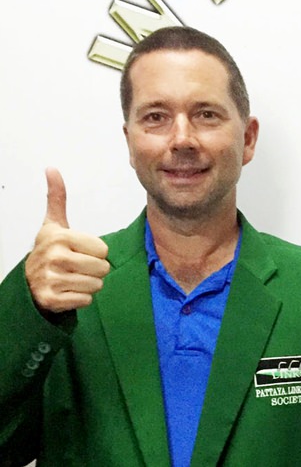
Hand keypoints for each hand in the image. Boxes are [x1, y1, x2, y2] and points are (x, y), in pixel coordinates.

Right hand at [25, 168, 109, 311]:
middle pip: (102, 268)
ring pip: (96, 285)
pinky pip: (86, 300)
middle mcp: (54, 257)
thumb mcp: (53, 225)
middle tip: (77, 268)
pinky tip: (67, 292)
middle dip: (94, 270)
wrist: (28, 282)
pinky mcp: (51, 300)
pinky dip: (80, 299)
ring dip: (88, 285)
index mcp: (60, 237)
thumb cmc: (49, 251)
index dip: (95, 253)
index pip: (103, 250)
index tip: (78, 252)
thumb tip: (51, 168)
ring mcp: (51, 280)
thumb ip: (57, 198)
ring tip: (72, 279)